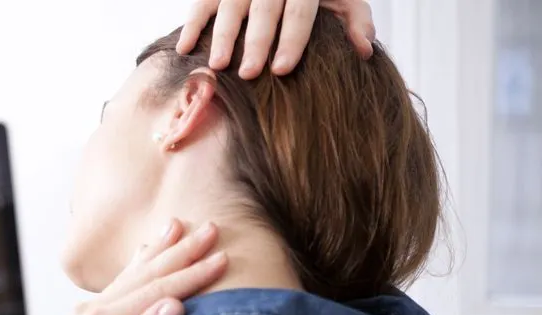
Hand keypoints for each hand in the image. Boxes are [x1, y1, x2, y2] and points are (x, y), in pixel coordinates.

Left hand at [0, 221, 226, 314]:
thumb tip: (173, 304)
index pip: (158, 291)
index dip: (192, 275)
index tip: (221, 258)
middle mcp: (93, 310)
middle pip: (146, 273)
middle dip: (180, 251)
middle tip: (211, 228)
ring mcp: (87, 313)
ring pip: (131, 273)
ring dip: (159, 250)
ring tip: (177, 225)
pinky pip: (118, 284)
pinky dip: (136, 265)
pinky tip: (145, 251)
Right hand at [176, 0, 375, 78]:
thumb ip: (356, 18)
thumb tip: (365, 50)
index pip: (299, 11)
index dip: (292, 39)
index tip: (282, 69)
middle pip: (264, 11)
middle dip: (255, 42)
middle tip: (248, 74)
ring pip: (230, 6)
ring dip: (221, 35)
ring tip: (217, 65)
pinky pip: (201, 3)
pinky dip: (192, 24)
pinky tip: (184, 48)